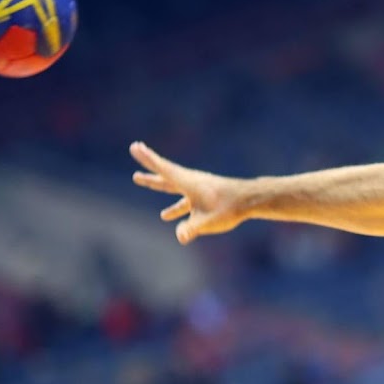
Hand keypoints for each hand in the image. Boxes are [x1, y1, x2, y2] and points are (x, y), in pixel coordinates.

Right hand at [130, 141, 249, 243]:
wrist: (249, 200)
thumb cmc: (229, 208)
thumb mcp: (208, 221)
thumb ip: (192, 229)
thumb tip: (181, 237)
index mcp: (188, 183)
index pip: (163, 169)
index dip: (148, 159)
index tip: (135, 147)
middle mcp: (191, 182)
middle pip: (165, 172)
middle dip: (148, 163)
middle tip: (135, 149)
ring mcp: (197, 188)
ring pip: (172, 184)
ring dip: (156, 181)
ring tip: (139, 178)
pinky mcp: (204, 195)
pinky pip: (183, 198)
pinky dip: (173, 204)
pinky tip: (167, 216)